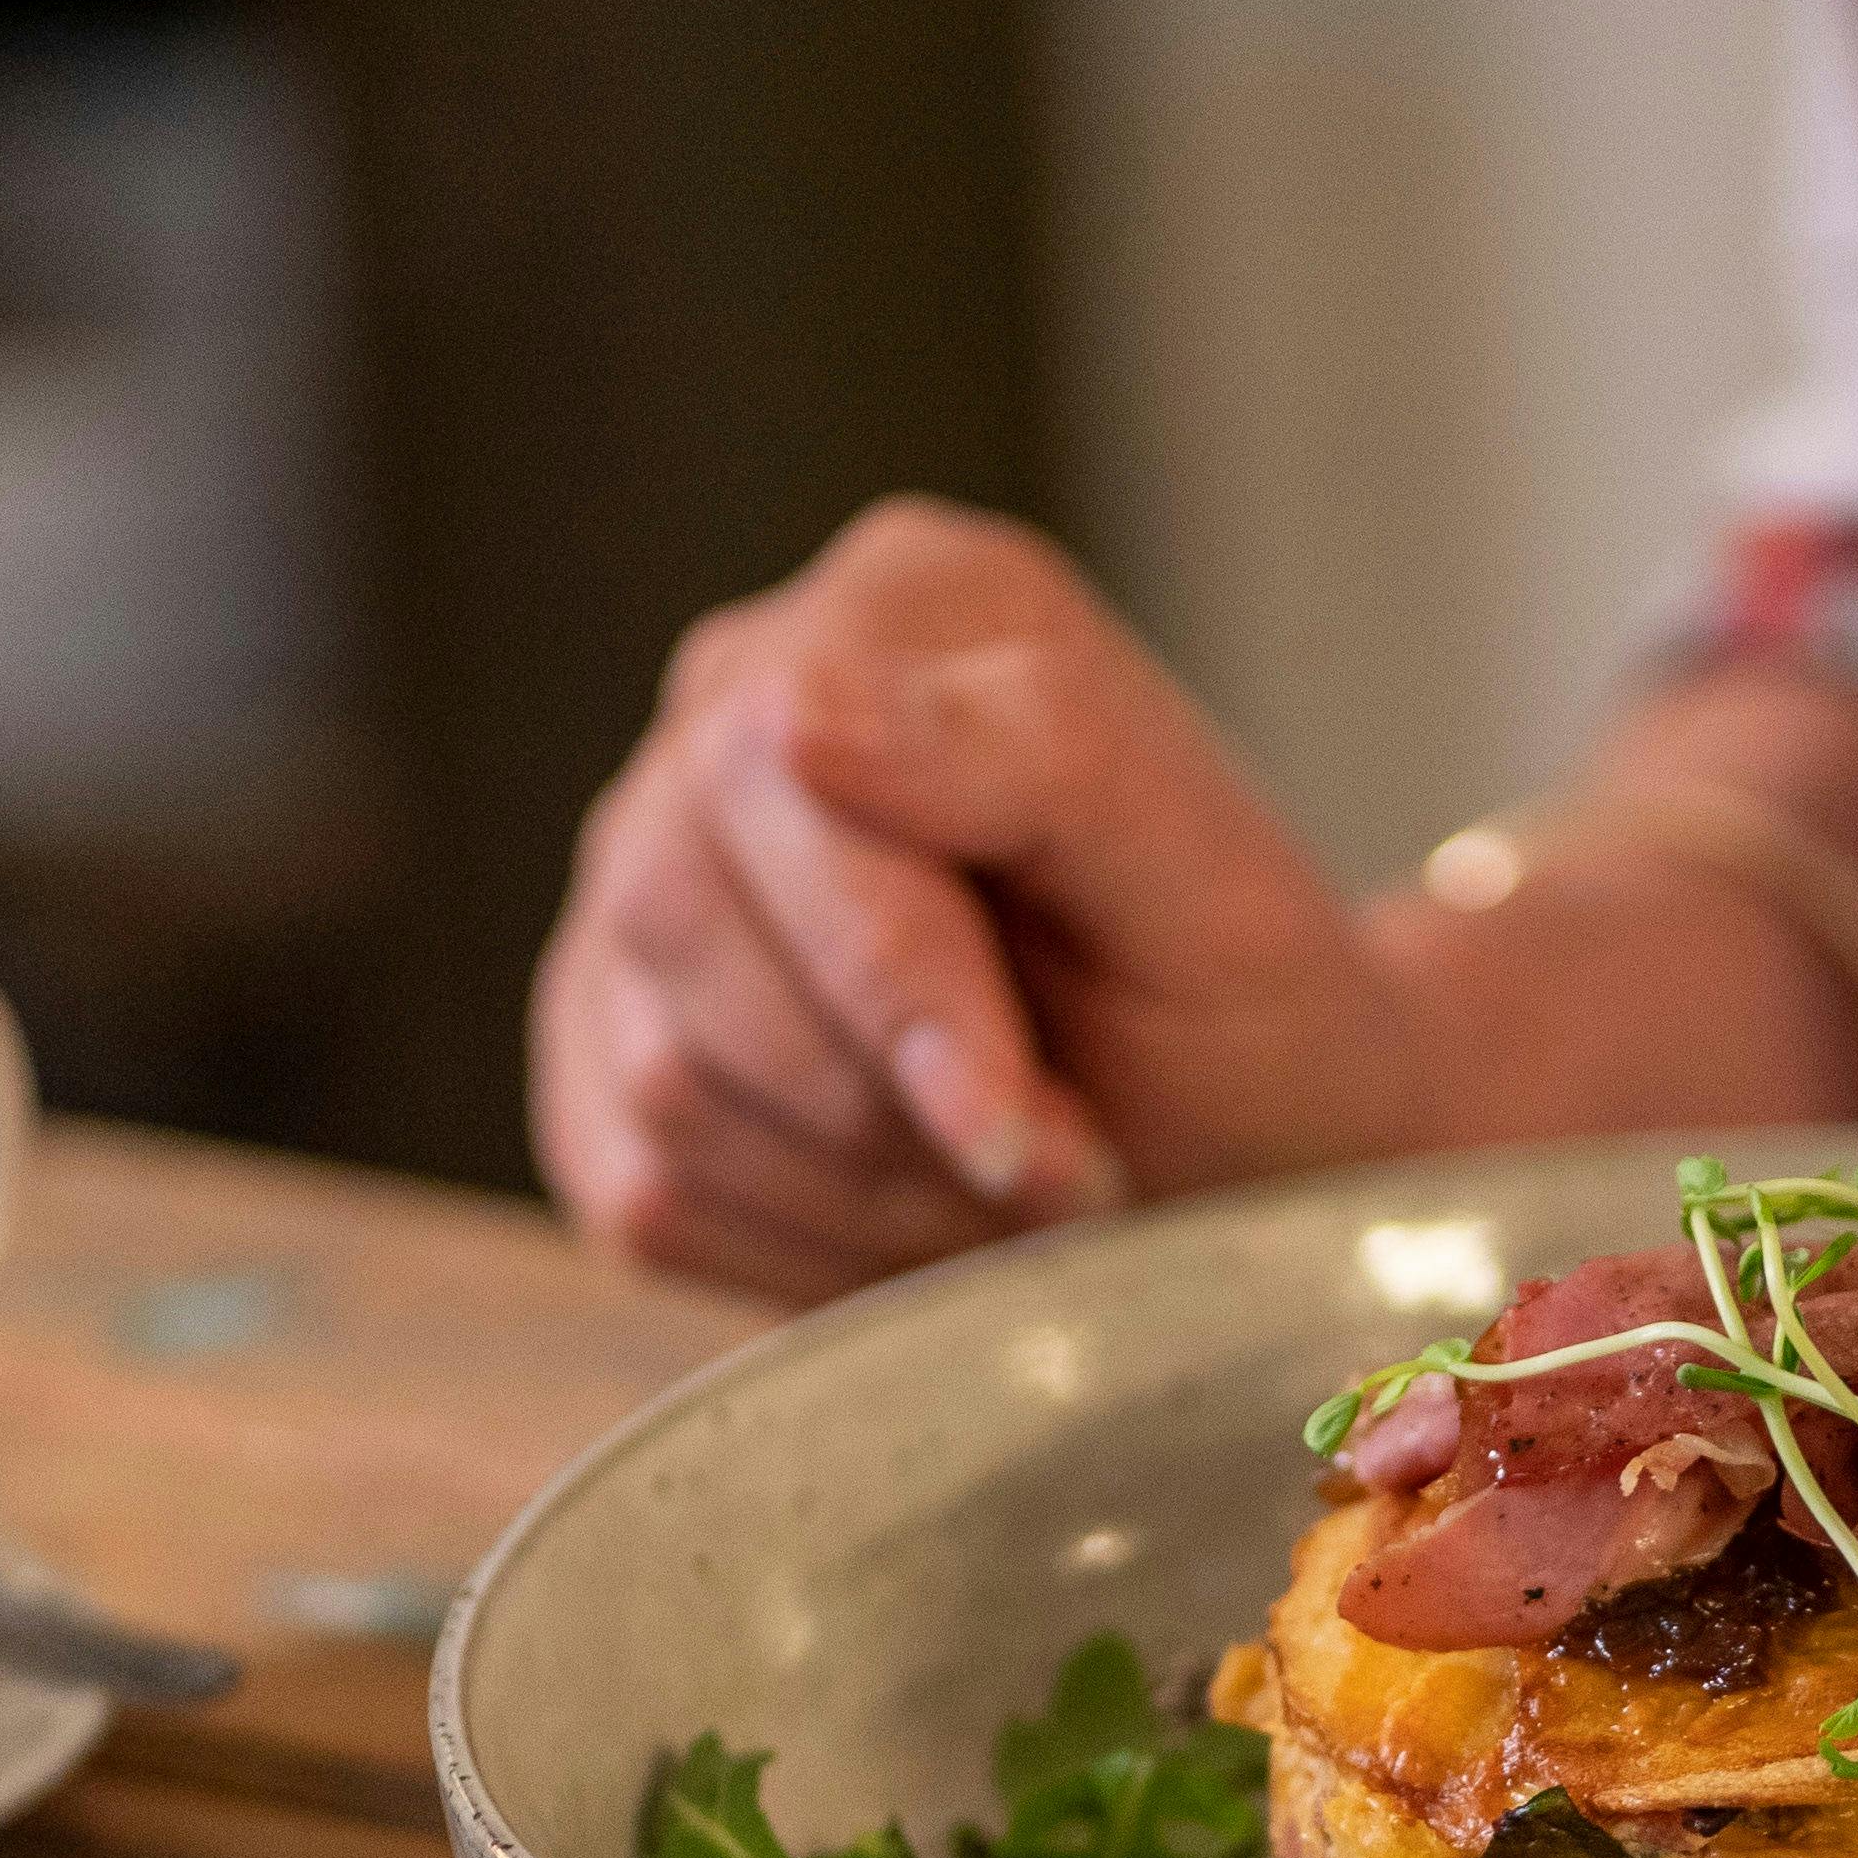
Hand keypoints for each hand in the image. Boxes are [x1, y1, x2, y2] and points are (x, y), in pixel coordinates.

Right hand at [531, 499, 1407, 1297]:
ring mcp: (644, 888)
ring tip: (1015, 1183)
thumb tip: (799, 718)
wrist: (1250, 1152)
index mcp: (895, 609)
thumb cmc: (1246, 1010)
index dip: (893, 979)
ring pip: (667, 1079)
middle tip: (1067, 1170)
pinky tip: (931, 1215)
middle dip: (895, 1104)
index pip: (777, 761)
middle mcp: (728, 719)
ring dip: (875, 1190)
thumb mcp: (1207, 883)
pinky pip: (648, 1193)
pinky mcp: (607, 1057)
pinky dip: (816, 1248)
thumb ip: (1034, 755)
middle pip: (682, 920)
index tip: (1020, 1126)